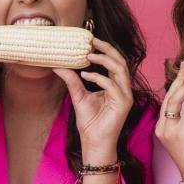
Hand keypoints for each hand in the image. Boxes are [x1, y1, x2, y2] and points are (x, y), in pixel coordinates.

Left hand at [61, 37, 133, 162]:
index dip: (105, 49)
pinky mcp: (124, 103)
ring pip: (120, 70)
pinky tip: (85, 76)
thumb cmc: (90, 123)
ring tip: (88, 55)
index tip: (91, 40)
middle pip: (121, 61)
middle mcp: (123, 89)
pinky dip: (99, 78)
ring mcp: (125, 96)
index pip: (114, 62)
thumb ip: (72, 81)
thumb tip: (58, 66)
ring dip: (104, 60)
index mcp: (115, 85)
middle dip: (108, 49)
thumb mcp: (78, 96)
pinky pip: (112, 85)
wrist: (94, 142)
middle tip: (92, 41)